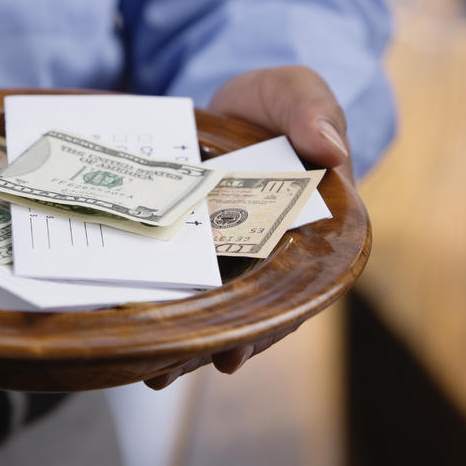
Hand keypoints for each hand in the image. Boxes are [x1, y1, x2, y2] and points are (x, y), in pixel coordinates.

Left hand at [143, 66, 351, 389]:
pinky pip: (181, 281)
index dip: (268, 327)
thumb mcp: (298, 92)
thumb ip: (313, 111)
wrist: (231, 104)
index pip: (298, 292)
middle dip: (210, 345)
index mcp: (315, 231)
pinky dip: (162, 308)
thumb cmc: (278, 103)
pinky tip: (134, 334)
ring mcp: (232, 258)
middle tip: (170, 371)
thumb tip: (331, 148)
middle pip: (248, 313)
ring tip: (150, 373)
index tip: (235, 352)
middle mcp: (274, 257)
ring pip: (213, 309)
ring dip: (183, 342)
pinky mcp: (196, 250)